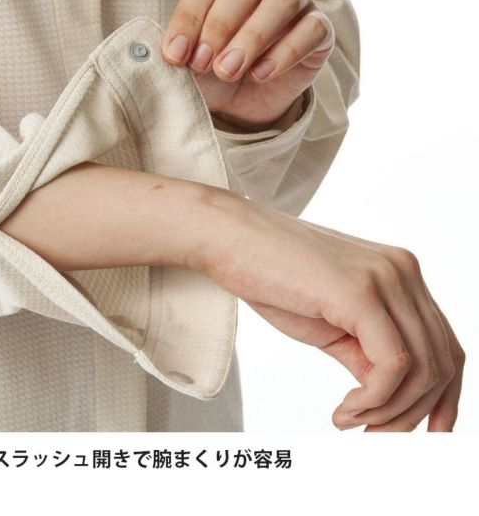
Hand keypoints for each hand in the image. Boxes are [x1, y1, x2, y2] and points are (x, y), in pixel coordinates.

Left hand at [161, 0, 334, 130]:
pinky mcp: (319, 30)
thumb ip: (181, 46)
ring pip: (282, 1)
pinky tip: (260, 75)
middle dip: (220, 24)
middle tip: (202, 63)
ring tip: (227, 71)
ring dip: (250, 38)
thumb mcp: (191, 59)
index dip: (191, 13)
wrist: (243, 102)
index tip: (175, 53)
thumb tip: (169, 48)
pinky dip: (283, 54)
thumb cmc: (214, 69)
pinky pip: (311, 30)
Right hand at [186, 189, 465, 431]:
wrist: (229, 238)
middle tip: (374, 438)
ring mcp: (385, 278)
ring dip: (390, 413)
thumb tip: (390, 395)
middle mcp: (404, 272)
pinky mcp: (359, 291)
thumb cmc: (270, 277)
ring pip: (423, 370)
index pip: (447, 347)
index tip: (425, 436)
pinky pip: (392, 364)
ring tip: (349, 421)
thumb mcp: (329, 324)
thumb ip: (366, 353)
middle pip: (443, 363)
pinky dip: (374, 401)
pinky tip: (344, 411)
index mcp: (401, 276)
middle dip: (414, 415)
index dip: (444, 400)